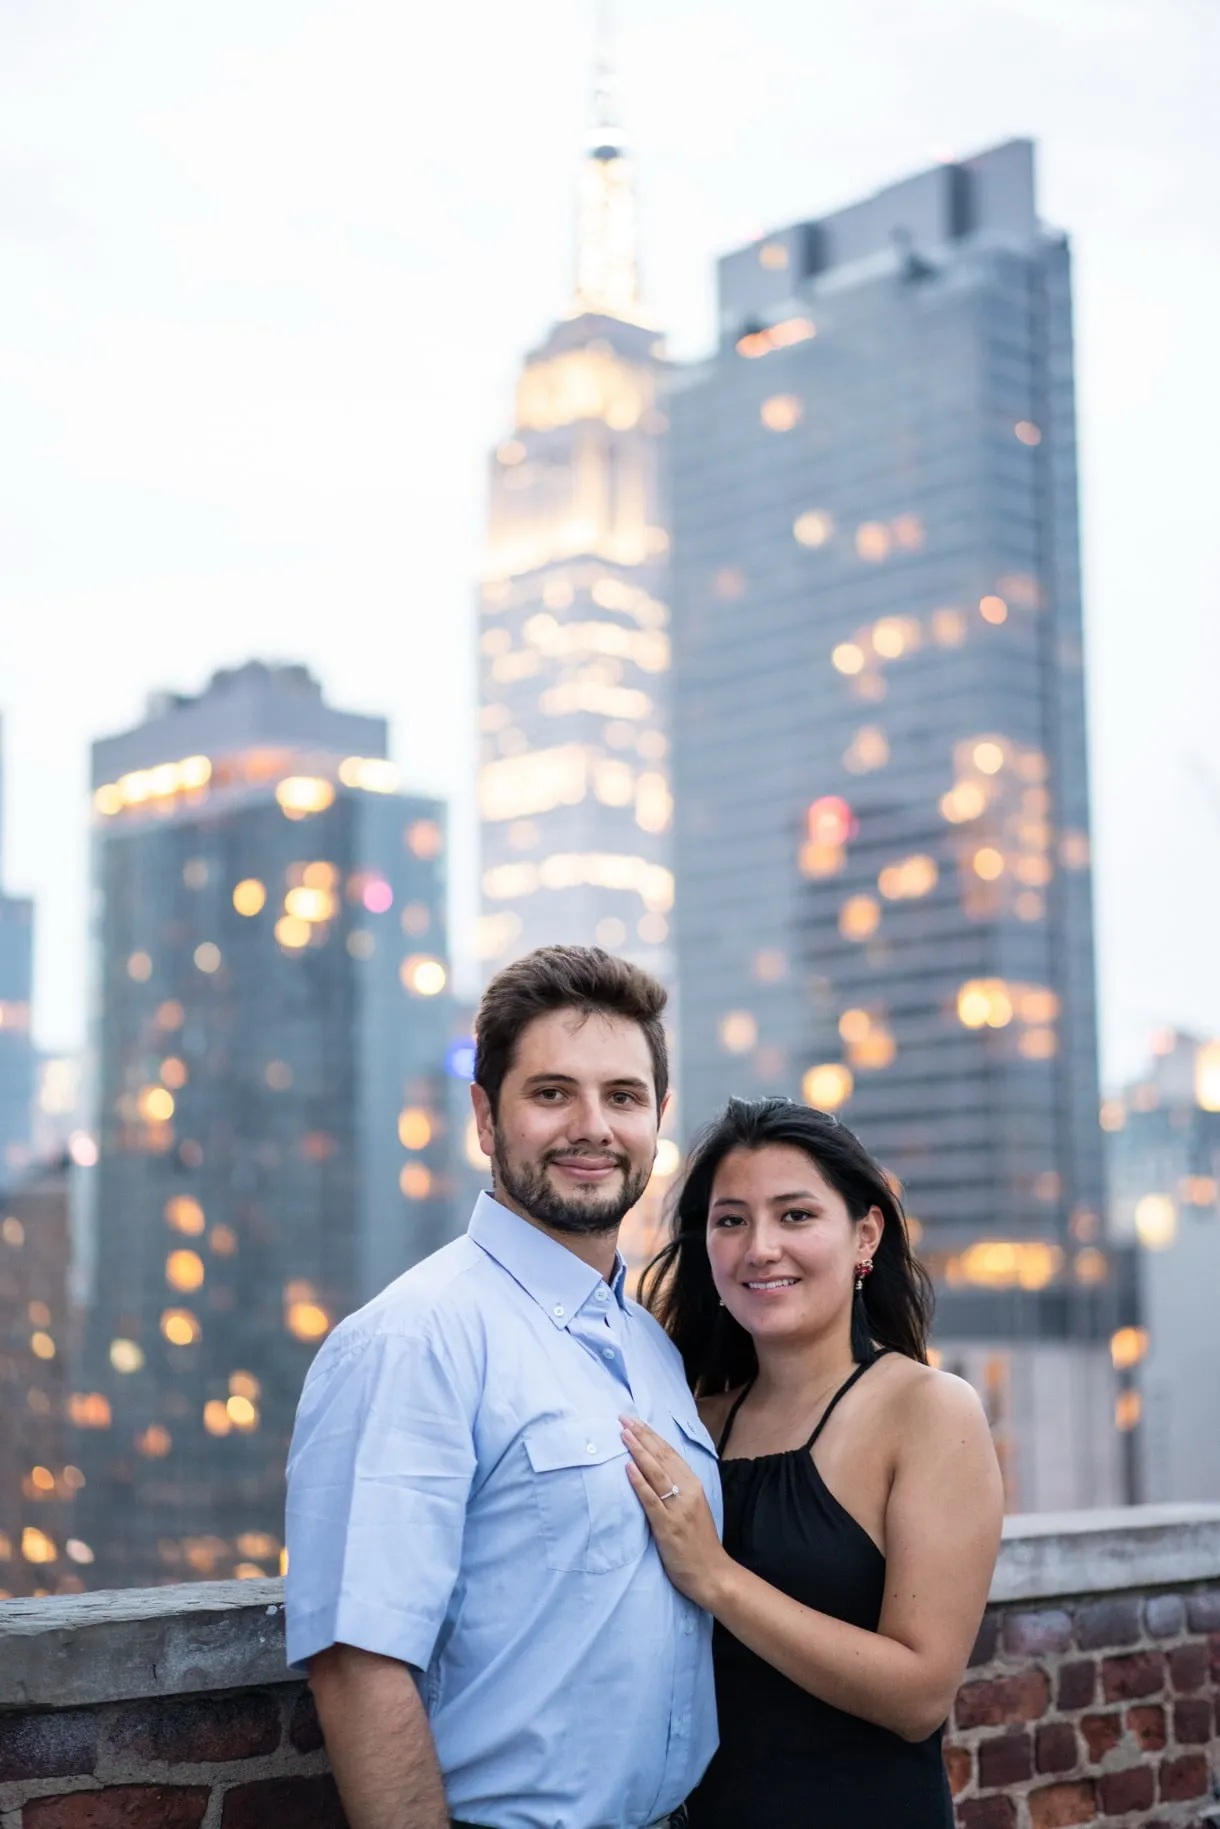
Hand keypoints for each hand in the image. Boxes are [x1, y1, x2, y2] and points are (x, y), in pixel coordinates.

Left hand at [620, 1416, 731, 1611]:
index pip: (670, 1454)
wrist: (712, 1574)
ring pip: (656, 1473)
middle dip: (641, 1436)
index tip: (635, 1420)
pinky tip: (628, 1468)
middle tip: (623, 1418)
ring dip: (638, 1451)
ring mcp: (678, 1509)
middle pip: (662, 1457)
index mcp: (694, 1485)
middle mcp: (688, 1492)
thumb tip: (655, 1471)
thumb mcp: (692, 1508)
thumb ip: (677, 1489)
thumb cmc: (699, 1543)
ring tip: (623, 1435)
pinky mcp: (668, 1526)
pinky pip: (651, 1500)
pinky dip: (639, 1482)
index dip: (651, 1435)